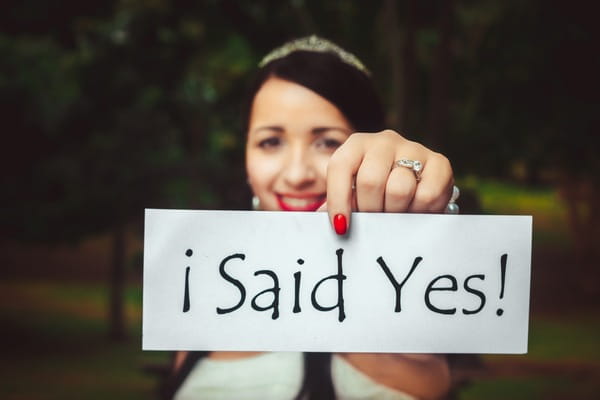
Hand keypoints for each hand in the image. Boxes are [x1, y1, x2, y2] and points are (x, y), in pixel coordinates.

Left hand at [322, 130, 453, 233]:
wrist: (416, 185)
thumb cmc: (375, 193)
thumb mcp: (353, 194)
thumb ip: (337, 207)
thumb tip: (323, 223)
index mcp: (356, 144)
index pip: (340, 167)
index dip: (338, 200)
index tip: (341, 228)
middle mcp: (384, 140)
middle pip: (370, 181)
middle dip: (370, 210)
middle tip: (374, 221)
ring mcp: (414, 148)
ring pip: (399, 189)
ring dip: (395, 212)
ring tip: (394, 216)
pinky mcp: (440, 163)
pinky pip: (426, 195)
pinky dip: (419, 212)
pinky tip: (415, 212)